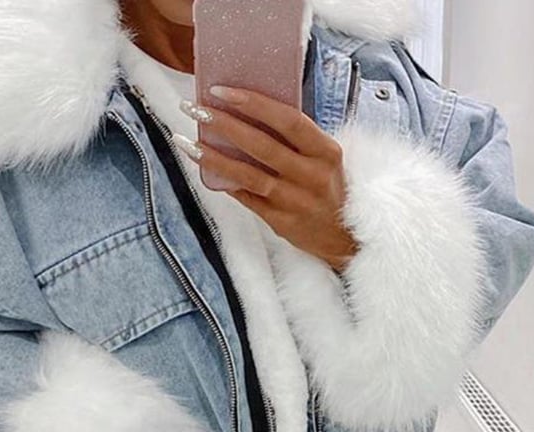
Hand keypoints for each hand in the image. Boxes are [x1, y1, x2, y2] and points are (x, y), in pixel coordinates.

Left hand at [175, 85, 358, 272]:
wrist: (345, 238)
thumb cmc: (330, 189)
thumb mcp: (325, 159)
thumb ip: (296, 140)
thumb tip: (249, 113)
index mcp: (325, 151)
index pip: (287, 120)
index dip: (254, 104)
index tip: (221, 91)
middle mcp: (311, 175)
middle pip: (261, 145)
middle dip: (224, 124)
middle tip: (194, 109)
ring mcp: (295, 201)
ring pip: (248, 175)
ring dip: (214, 157)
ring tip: (188, 142)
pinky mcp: (280, 222)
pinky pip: (247, 198)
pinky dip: (226, 183)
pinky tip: (205, 170)